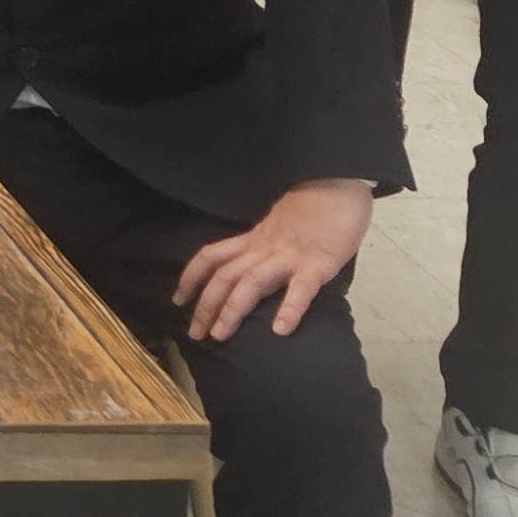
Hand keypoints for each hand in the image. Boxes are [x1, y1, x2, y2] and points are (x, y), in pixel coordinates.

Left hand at [172, 177, 371, 342]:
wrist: (340, 181)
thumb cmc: (314, 206)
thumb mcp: (279, 226)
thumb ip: (266, 246)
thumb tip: (254, 271)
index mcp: (255, 239)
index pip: (212, 256)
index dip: (191, 277)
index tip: (177, 300)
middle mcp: (264, 248)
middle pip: (225, 276)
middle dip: (206, 306)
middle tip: (194, 334)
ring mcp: (290, 255)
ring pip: (252, 282)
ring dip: (233, 309)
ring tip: (221, 335)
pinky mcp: (318, 262)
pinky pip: (301, 288)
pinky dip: (290, 308)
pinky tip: (280, 330)